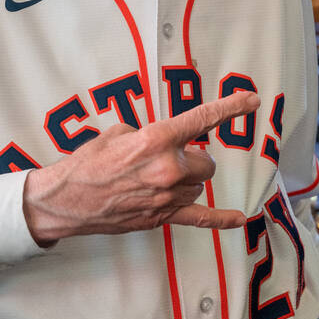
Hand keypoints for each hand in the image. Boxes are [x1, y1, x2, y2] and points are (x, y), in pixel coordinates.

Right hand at [23, 91, 259, 244]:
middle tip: (167, 159)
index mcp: (156, 140)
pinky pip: (199, 218)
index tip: (252, 99)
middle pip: (206, 163)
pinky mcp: (161, 217)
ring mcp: (166, 196)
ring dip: (187, 180)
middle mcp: (167, 169)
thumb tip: (166, 143)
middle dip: (193, 159)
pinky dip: (221, 219)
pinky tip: (239, 219)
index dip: (230, 107)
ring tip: (156, 179)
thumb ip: (150, 135)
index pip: (201, 119)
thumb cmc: (88, 162)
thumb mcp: (119, 133)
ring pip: (198, 185)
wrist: (67, 199)